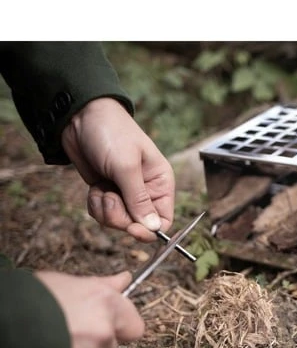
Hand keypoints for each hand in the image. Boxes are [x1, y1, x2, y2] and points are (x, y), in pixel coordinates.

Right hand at [35, 270, 144, 347]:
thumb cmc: (22, 302)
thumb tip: (124, 280)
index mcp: (103, 303)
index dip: (120, 327)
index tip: (107, 325)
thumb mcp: (59, 283)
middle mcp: (103, 333)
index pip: (134, 326)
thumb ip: (98, 285)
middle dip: (95, 346)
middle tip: (67, 338)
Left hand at [61, 97, 175, 241]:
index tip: (132, 229)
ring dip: (105, 209)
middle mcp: (146, 191)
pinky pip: (103, 213)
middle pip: (138, 224)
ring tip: (101, 188)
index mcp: (160, 183)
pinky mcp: (108, 192)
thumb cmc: (111, 133)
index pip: (164, 219)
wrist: (80, 117)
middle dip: (120, 216)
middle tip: (109, 196)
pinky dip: (96, 204)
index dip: (149, 230)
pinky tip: (95, 187)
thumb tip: (154, 228)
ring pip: (118, 221)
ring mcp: (125, 193)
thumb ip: (139, 199)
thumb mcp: (126, 166)